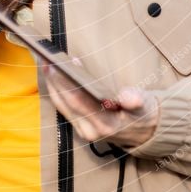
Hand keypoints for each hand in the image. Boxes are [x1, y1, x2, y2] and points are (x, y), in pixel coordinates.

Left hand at [42, 63, 159, 148]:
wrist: (144, 133)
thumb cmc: (142, 113)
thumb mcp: (145, 105)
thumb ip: (136, 100)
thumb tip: (127, 96)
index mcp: (105, 125)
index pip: (78, 102)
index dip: (65, 83)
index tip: (56, 66)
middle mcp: (89, 130)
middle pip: (65, 102)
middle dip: (53, 80)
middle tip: (45, 58)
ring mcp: (82, 129)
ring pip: (60, 105)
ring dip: (52, 83)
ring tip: (46, 62)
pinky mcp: (79, 125)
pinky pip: (63, 106)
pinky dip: (57, 89)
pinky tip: (54, 74)